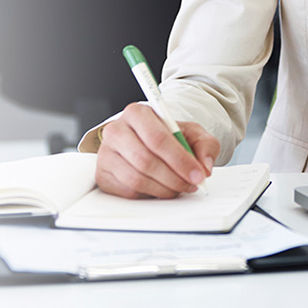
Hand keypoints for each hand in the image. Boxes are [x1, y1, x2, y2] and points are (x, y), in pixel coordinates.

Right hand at [94, 102, 220, 198]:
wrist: (150, 143)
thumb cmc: (169, 136)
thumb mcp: (192, 133)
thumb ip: (205, 144)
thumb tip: (204, 167)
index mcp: (137, 113)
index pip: (157, 138)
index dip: (180, 160)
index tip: (197, 174)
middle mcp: (116, 130)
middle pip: (146, 160)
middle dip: (174, 178)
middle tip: (191, 185)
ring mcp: (106, 154)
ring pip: (136, 179)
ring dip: (163, 189)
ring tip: (179, 187)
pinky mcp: (102, 175)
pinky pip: (127, 191)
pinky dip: (149, 194)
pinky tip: (161, 189)